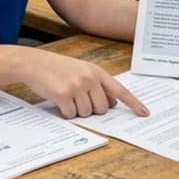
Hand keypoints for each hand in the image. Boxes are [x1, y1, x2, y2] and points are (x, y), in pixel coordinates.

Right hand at [23, 49, 148, 118]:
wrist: (34, 63)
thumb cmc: (58, 69)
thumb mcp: (81, 71)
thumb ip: (98, 85)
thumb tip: (111, 104)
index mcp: (97, 71)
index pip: (120, 90)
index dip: (133, 103)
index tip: (144, 113)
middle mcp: (89, 78)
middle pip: (102, 108)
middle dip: (92, 109)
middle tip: (78, 99)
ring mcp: (77, 86)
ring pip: (86, 113)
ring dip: (76, 110)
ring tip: (66, 96)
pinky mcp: (63, 94)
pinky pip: (71, 115)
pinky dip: (65, 112)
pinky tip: (59, 100)